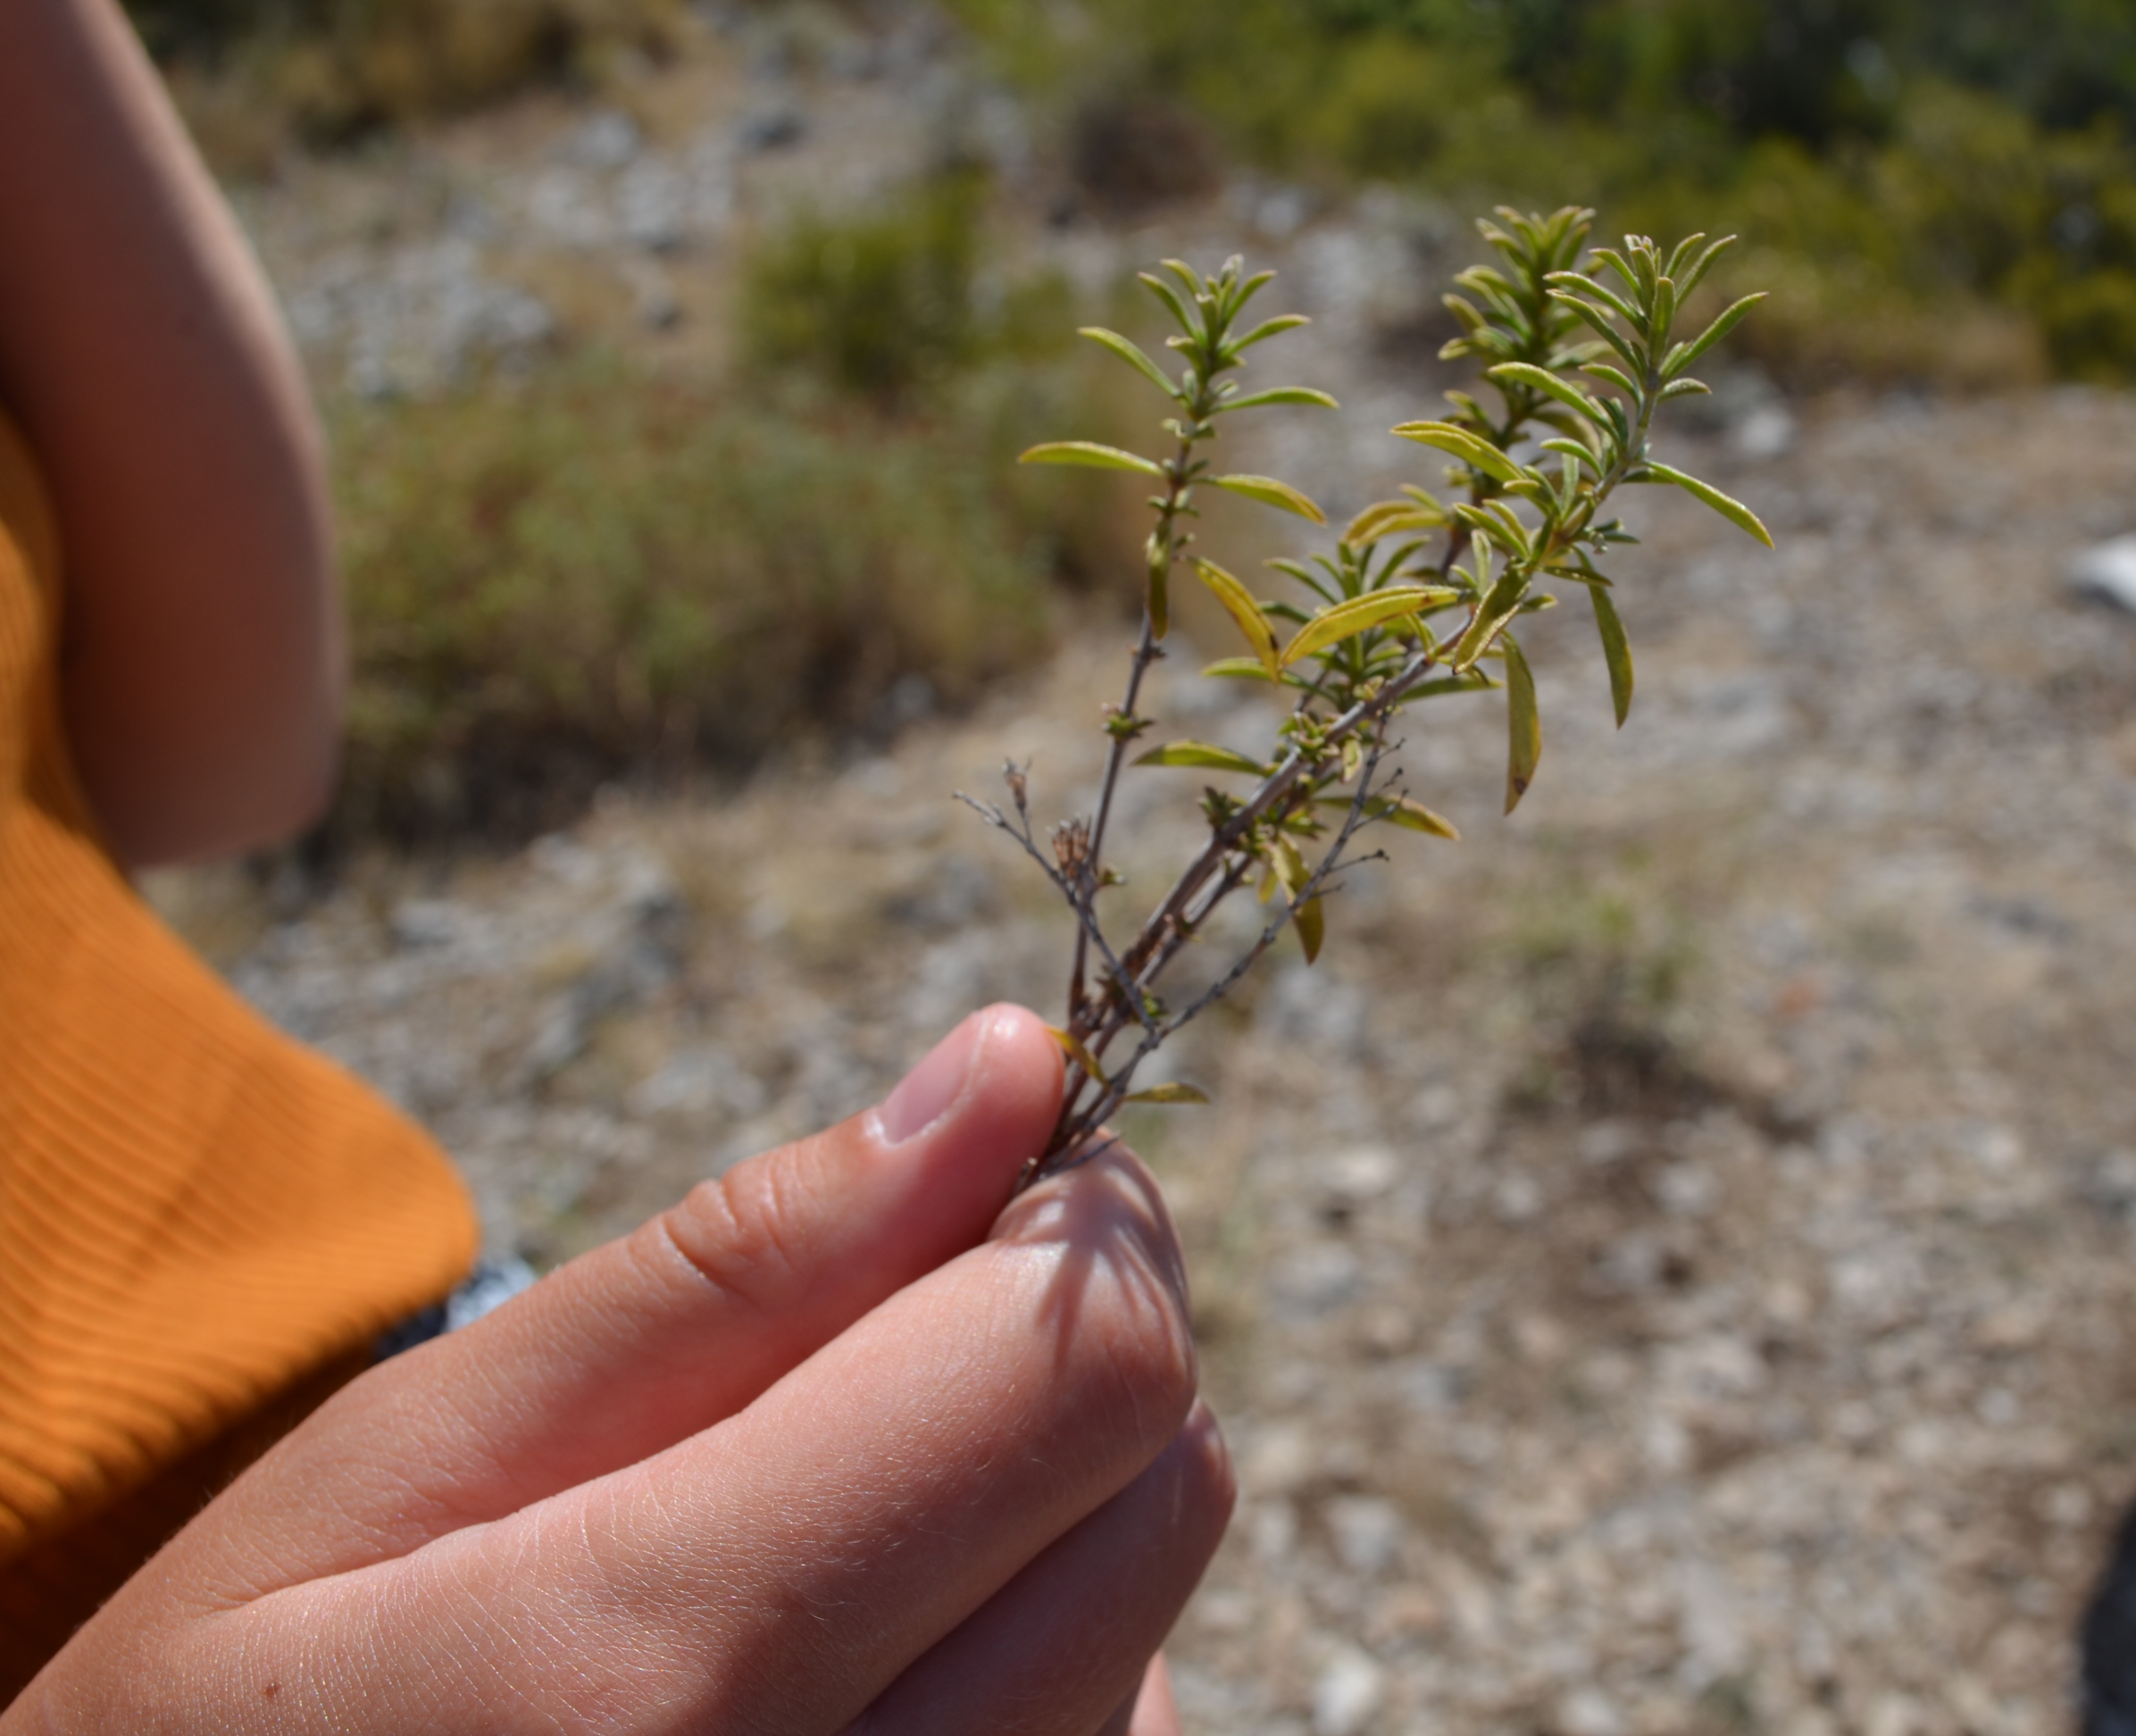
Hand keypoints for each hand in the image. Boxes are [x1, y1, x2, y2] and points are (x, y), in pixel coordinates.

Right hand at [8, 1006, 1232, 1733]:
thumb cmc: (265, 1694)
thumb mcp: (419, 1449)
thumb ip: (736, 1264)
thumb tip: (1003, 1073)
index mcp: (670, 1673)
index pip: (1074, 1374)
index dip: (1066, 1226)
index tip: (984, 1180)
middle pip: (1163, 1490)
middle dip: (1065, 1352)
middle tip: (884, 1345)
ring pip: (1160, 1614)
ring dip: (1050, 1511)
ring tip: (827, 1529)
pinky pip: (1124, 1733)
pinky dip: (1046, 1652)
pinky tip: (867, 1655)